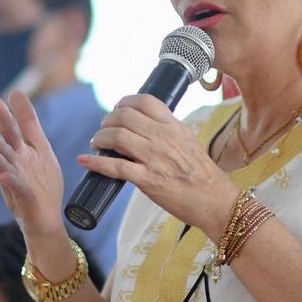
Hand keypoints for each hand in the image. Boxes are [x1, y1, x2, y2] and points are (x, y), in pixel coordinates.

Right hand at [0, 90, 65, 238]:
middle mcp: (15, 164)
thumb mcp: (40, 150)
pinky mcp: (23, 199)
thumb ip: (30, 125)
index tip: (6, 96)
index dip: (11, 114)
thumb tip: (17, 94)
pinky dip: (11, 182)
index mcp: (21, 151)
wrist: (46, 219)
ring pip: (3, 166)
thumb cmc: (42, 184)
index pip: (15, 129)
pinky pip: (17, 189)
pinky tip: (5, 176)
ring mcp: (16, 181)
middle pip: (5, 144)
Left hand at [83, 94, 236, 234]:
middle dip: (107, 120)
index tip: (117, 109)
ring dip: (99, 138)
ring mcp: (154, 158)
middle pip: (124, 116)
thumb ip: (170, 132)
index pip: (145, 101)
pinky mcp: (147, 180)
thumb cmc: (204, 175)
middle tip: (103, 129)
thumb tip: (148, 126)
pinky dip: (96, 163)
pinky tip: (86, 161)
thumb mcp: (190, 142)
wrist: (215, 200)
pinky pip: (115, 167)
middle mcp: (163, 138)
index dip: (125, 102)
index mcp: (174, 126)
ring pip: (116, 136)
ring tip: (97, 144)